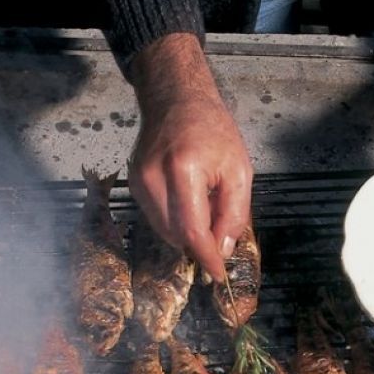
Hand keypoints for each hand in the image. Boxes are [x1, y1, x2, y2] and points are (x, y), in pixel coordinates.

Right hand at [128, 34, 252, 281]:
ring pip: (164, 231)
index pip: (192, 230)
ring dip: (186, 233)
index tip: (218, 273)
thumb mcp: (239, 169)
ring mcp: (139, 182)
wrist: (177, 100)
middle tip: (219, 236)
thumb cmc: (212, 129)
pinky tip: (188, 202)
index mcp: (183, 170)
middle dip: (199, 244)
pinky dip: (174, 221)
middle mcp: (154, 178)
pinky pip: (155, 218)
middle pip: (176, 235)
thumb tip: (223, 249)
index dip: (207, 257)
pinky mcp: (133, 184)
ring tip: (204, 209)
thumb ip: (234, 213)